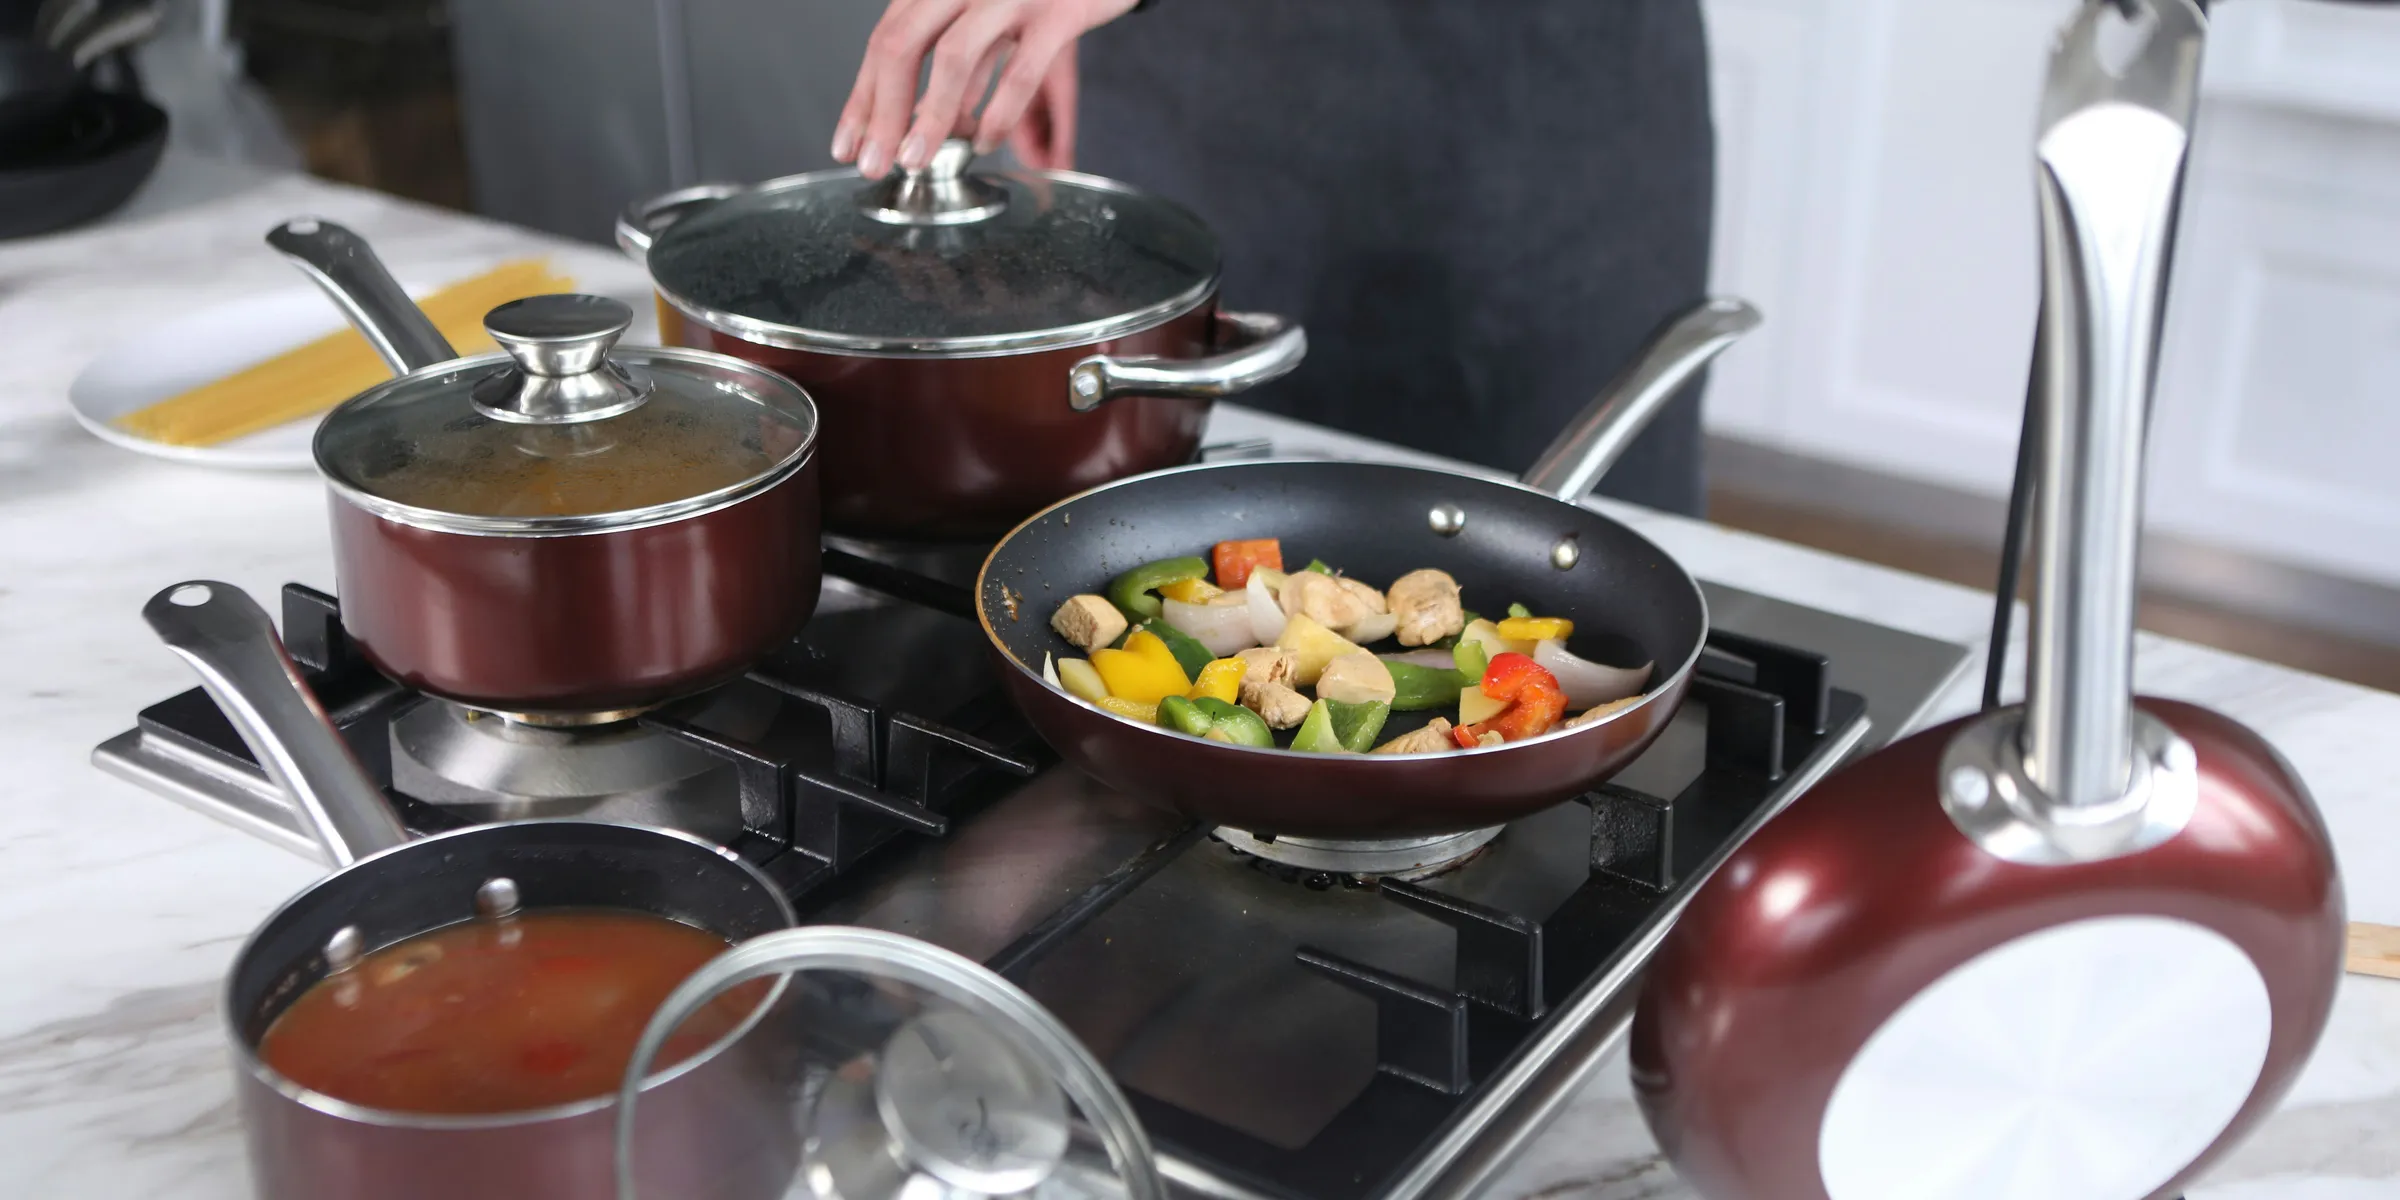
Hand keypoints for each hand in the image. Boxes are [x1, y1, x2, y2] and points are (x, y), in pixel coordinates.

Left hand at [831, 0, 1137, 178]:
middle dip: (881, 113)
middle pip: (901, 46)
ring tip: (916, 161)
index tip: (848, 144)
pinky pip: (1018, 72)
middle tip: (873, 164)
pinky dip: (997, 115)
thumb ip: (958, 59)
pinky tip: (985, 143)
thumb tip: (920, 117)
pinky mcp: (1056, 12)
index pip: (884, 41)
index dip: (861, 98)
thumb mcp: (989, 16)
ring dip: (930, 119)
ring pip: (952, 58)